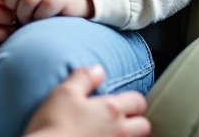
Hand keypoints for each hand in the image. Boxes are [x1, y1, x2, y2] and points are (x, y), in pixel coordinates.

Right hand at [23, 65, 150, 136]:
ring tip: (112, 131)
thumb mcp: (64, 92)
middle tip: (123, 118)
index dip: (133, 100)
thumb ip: (84, 77)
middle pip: (144, 126)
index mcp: (111, 110)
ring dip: (129, 135)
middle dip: (137, 120)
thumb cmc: (54, 123)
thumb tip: (99, 69)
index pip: (138, 101)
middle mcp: (119, 132)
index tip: (122, 100)